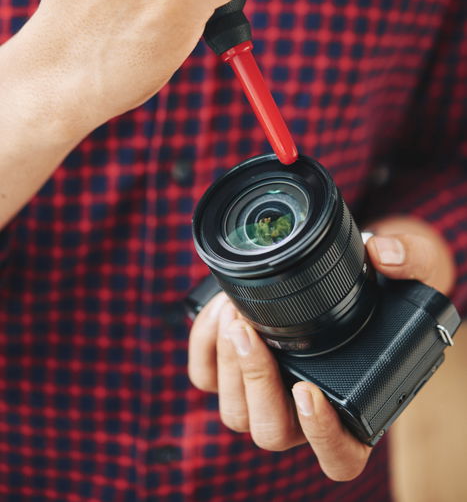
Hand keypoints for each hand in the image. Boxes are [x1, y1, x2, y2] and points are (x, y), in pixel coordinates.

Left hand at [188, 216, 454, 480]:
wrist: (346, 273)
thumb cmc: (385, 285)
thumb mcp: (413, 264)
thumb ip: (410, 258)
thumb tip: (384, 255)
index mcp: (355, 405)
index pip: (340, 455)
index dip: (321, 435)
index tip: (307, 390)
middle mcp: (307, 412)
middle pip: (271, 431)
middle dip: (254, 379)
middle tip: (249, 327)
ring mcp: (267, 395)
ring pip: (233, 411)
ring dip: (226, 359)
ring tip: (236, 307)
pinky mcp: (232, 372)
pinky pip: (204, 378)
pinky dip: (203, 344)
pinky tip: (220, 309)